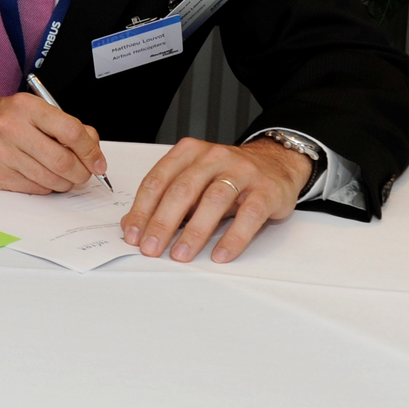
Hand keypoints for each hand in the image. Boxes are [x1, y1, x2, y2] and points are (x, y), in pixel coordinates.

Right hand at [0, 93, 106, 193]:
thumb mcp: (27, 110)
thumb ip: (61, 126)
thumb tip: (92, 150)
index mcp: (25, 107)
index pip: (72, 131)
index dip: (91, 151)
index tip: (97, 162)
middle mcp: (12, 128)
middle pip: (63, 161)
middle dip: (80, 173)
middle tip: (82, 175)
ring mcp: (2, 153)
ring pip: (50, 179)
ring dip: (63, 183)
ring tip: (61, 177)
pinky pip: (34, 188)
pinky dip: (44, 187)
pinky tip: (39, 177)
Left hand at [121, 137, 310, 263]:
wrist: (276, 163)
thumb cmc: (227, 175)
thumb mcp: (193, 180)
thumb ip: (164, 199)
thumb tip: (132, 224)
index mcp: (189, 152)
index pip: (158, 180)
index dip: (142, 209)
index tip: (133, 234)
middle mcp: (213, 157)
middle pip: (182, 190)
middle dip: (162, 222)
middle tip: (151, 248)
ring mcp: (242, 172)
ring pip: (213, 201)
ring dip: (194, 232)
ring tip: (180, 254)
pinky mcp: (267, 190)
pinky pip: (249, 215)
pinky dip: (233, 237)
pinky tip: (220, 254)